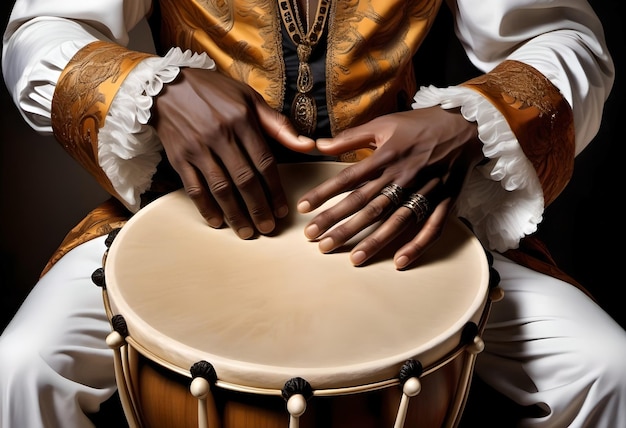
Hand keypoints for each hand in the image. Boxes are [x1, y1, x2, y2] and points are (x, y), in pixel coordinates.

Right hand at [152, 68, 314, 238]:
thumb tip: (309, 145)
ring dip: (235, 214)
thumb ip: (278, 124)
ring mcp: (197, 148)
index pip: (264, 162)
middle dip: (258, 208)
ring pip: (220, 188)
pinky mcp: (179, 158)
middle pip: (244, 180)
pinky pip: (194, 188)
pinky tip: (218, 222)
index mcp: (241, 120)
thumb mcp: (249, 98)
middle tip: (268, 228)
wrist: (165, 86)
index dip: (275, 190)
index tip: (282, 210)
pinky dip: (206, 208)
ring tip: (247, 232)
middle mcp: (220, 135)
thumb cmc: (214, 92)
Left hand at [296, 106, 482, 268]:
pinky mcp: (445, 201)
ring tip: (352, 259)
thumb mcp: (384, 123)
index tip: (303, 208)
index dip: (324, 194)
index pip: (349, 179)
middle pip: (367, 205)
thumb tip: (319, 145)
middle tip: (317, 242)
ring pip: (395, 221)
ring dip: (373, 241)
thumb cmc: (421, 124)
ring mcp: (425, 191)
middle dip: (340, 224)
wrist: (466, 124)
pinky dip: (417, 245)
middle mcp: (403, 176)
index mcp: (387, 156)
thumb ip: (351, 137)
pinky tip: (400, 262)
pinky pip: (431, 227)